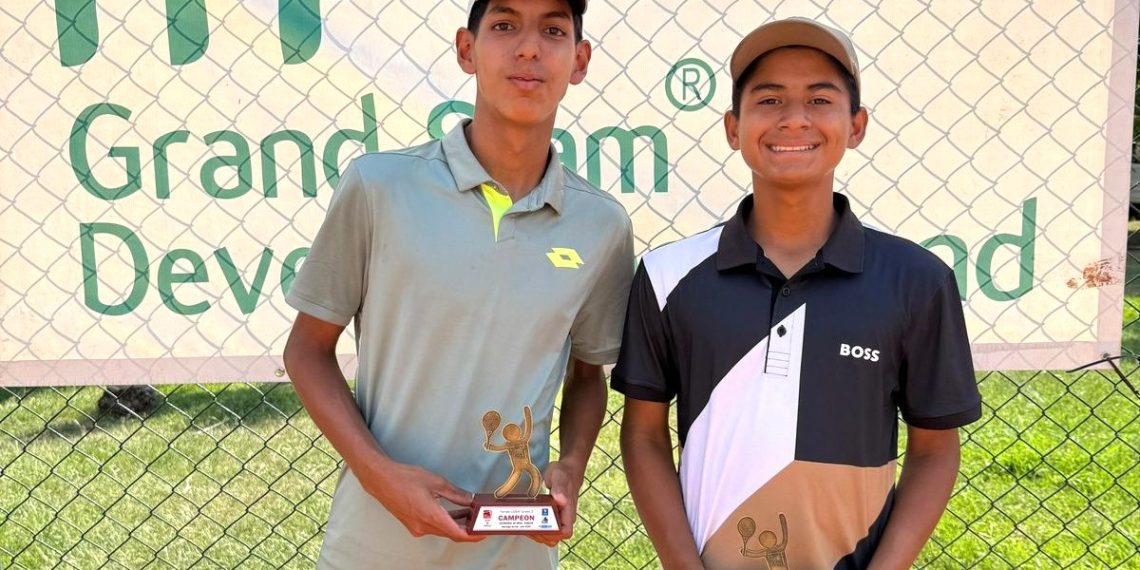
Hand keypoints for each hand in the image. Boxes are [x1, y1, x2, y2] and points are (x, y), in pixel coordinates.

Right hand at [359, 458, 483, 542]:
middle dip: (468, 528)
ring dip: (457, 524)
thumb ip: (456, 494)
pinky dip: (445, 521)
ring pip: (442, 530)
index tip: (485, 532)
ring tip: (472, 513)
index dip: (474, 535)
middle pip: (451, 533)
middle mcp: (424, 527)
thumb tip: (471, 500)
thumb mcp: (437, 482)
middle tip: (482, 519)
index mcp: (431, 517)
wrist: (381, 480)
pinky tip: (454, 511)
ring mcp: (417, 527)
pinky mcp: (413, 524)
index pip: (458, 534)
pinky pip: (433, 527)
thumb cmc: (406, 478)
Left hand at [531, 459, 584, 545]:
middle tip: (527, 527)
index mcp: (568, 511)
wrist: (566, 471)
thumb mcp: (560, 477)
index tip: (540, 527)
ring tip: (524, 526)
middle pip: (554, 537)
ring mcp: (558, 518)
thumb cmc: (564, 474)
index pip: (565, 532)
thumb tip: (560, 500)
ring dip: (536, 534)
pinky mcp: (551, 516)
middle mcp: (564, 518)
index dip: (553, 535)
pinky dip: (535, 529)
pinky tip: (526, 523)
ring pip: (548, 536)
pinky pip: (544, 528)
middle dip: (540, 536)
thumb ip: (560, 488)